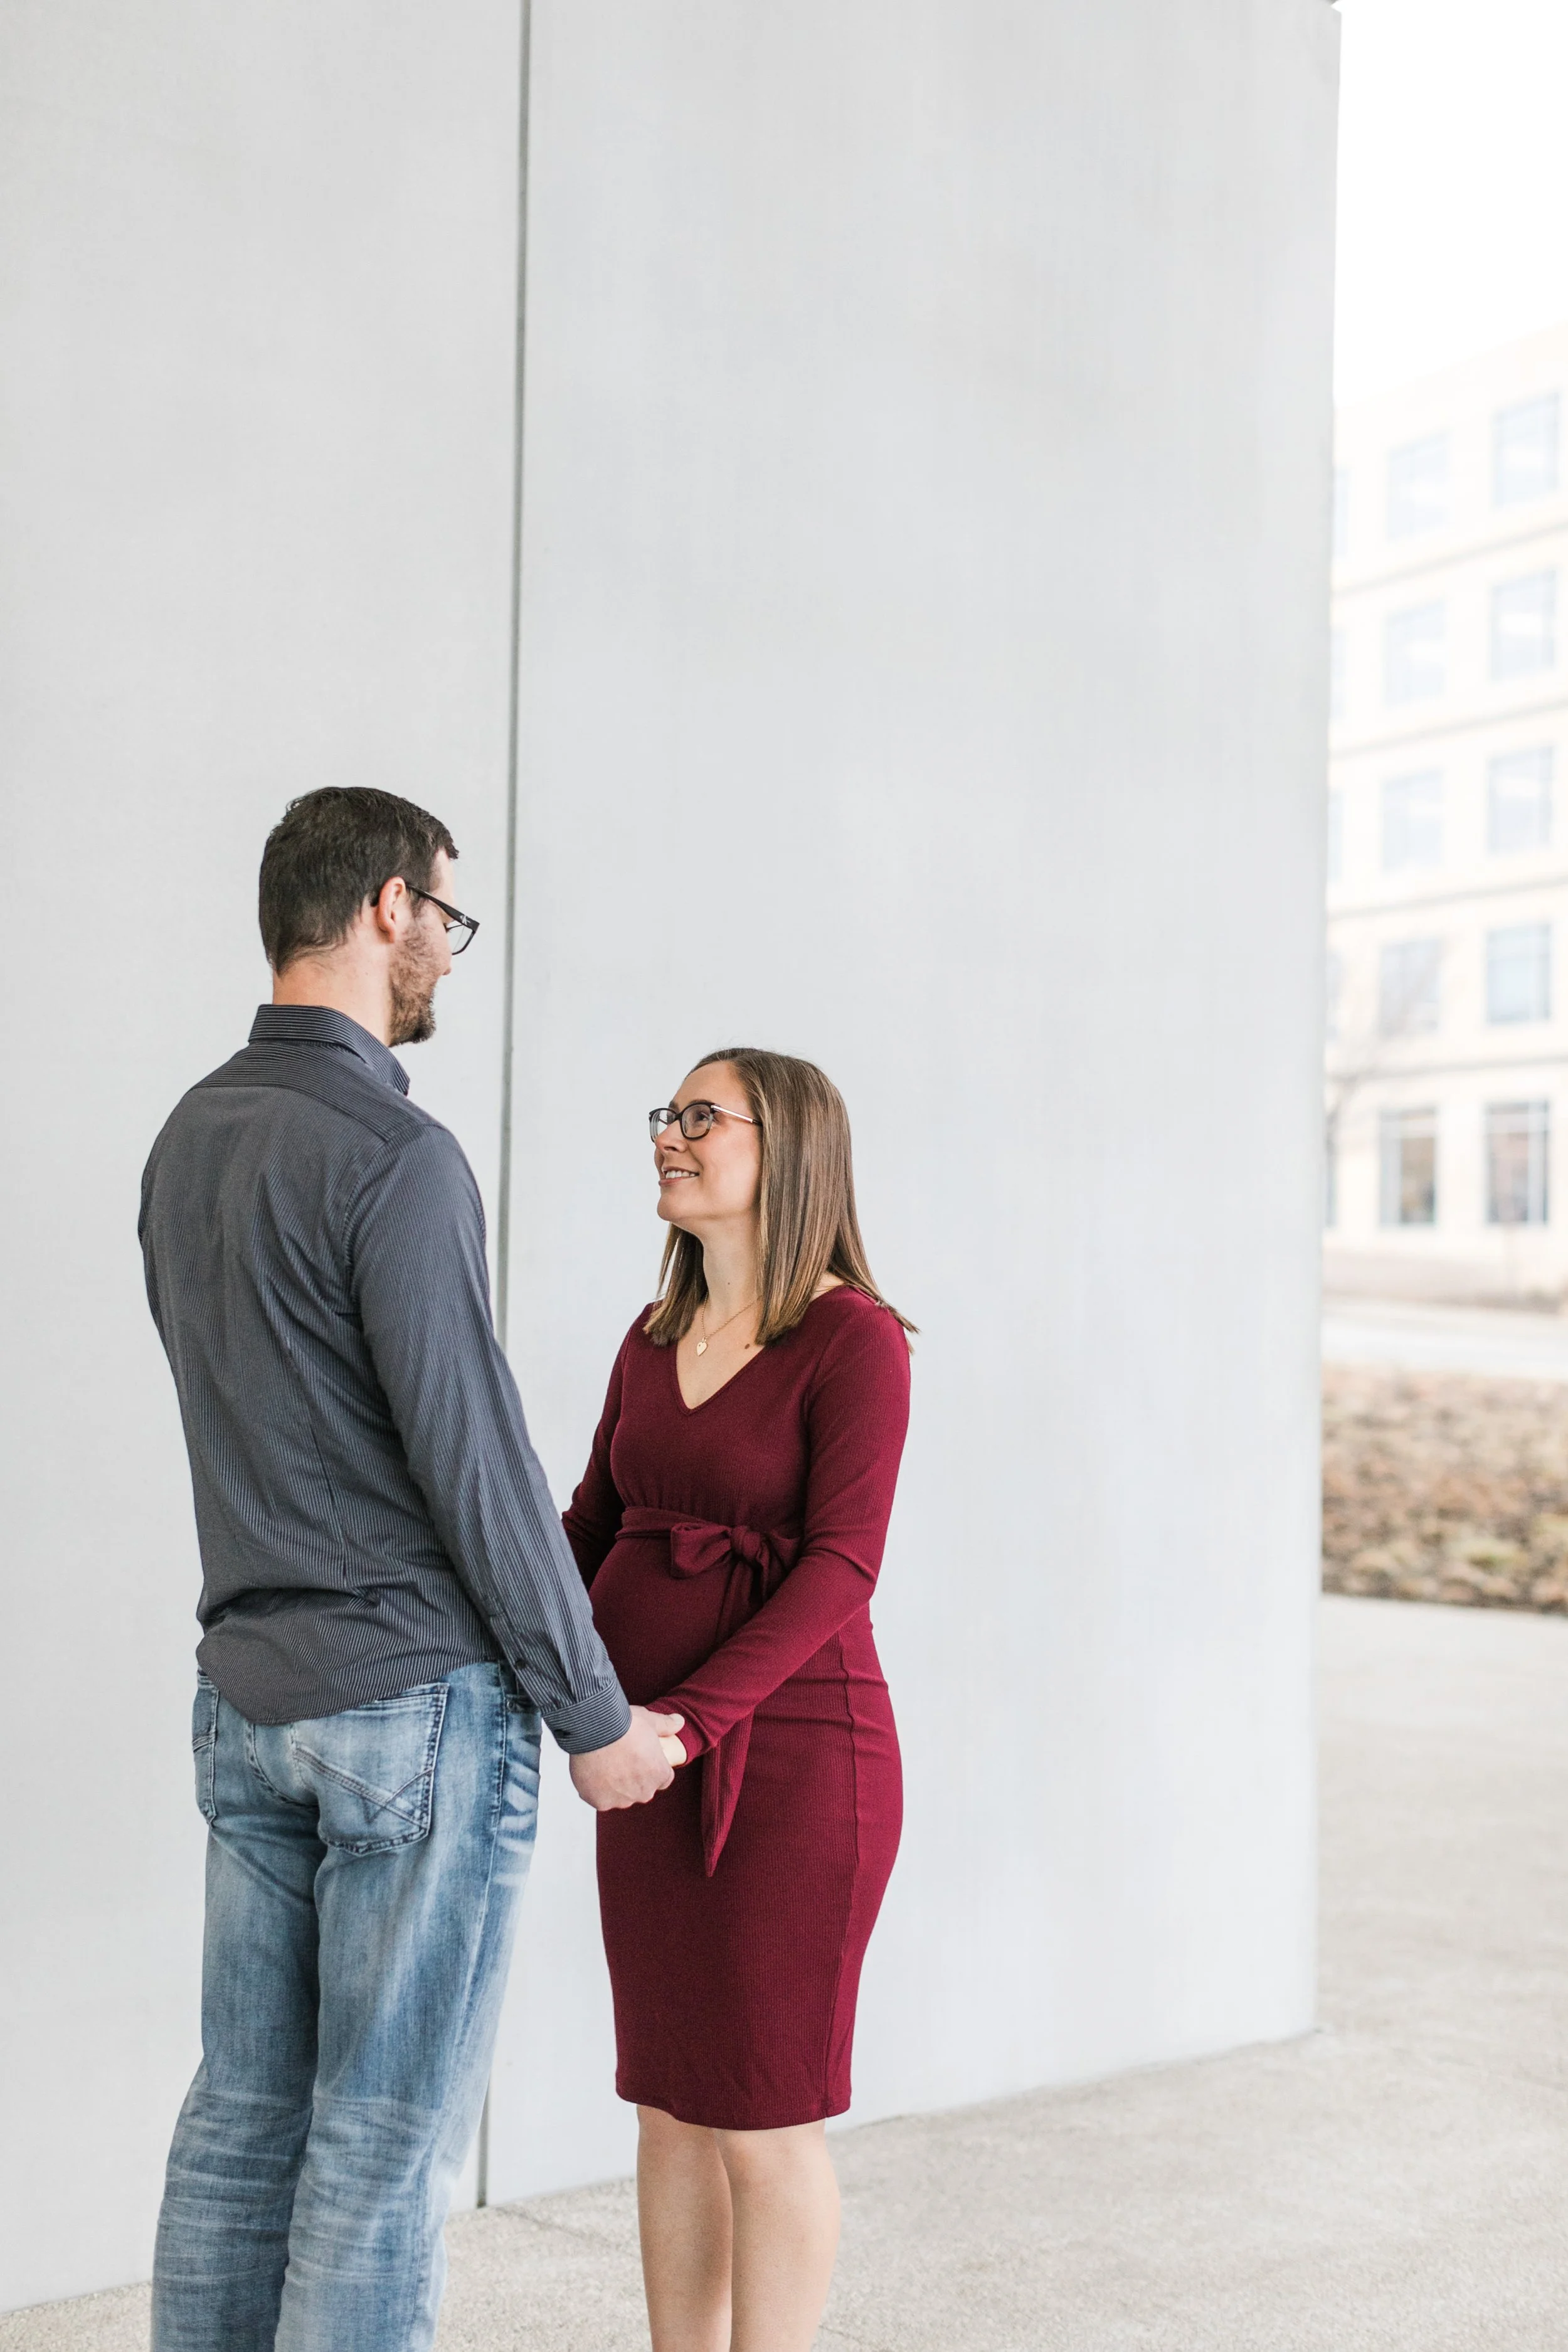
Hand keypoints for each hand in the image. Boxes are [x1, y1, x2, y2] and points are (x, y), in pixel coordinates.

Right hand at [569, 1707, 684, 1809]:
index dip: (652, 1768)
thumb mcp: (649, 1720)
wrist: (594, 1729)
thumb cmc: (623, 1725)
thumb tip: (678, 1722)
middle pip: (642, 1789)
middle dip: (633, 1778)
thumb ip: (666, 1725)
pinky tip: (593, 1771)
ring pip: (620, 1796)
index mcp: (659, 1774)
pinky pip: (600, 1798)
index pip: (663, 1779)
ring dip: (615, 1785)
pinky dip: (596, 1789)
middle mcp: (643, 1791)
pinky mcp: (600, 1802)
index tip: (642, 1759)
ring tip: (604, 1763)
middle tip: (621, 1758)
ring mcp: (621, 1799)